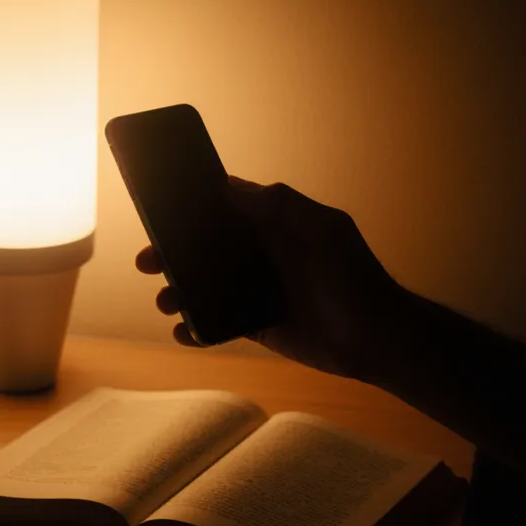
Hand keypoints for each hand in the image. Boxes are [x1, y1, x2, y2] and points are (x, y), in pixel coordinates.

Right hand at [135, 177, 405, 379]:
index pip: (222, 209)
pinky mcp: (256, 326)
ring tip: (165, 301)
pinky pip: (216, 324)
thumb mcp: (323, 229)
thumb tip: (228, 186)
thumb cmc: (356, 277)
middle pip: (202, 249)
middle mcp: (259, 255)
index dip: (189, 208)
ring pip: (203, 286)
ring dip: (176, 292)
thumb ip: (279, 205)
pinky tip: (183, 332)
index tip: (158, 208)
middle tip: (147, 261)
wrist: (378, 339)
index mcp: (272, 226)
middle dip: (169, 253)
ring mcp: (255, 291)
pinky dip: (195, 329)